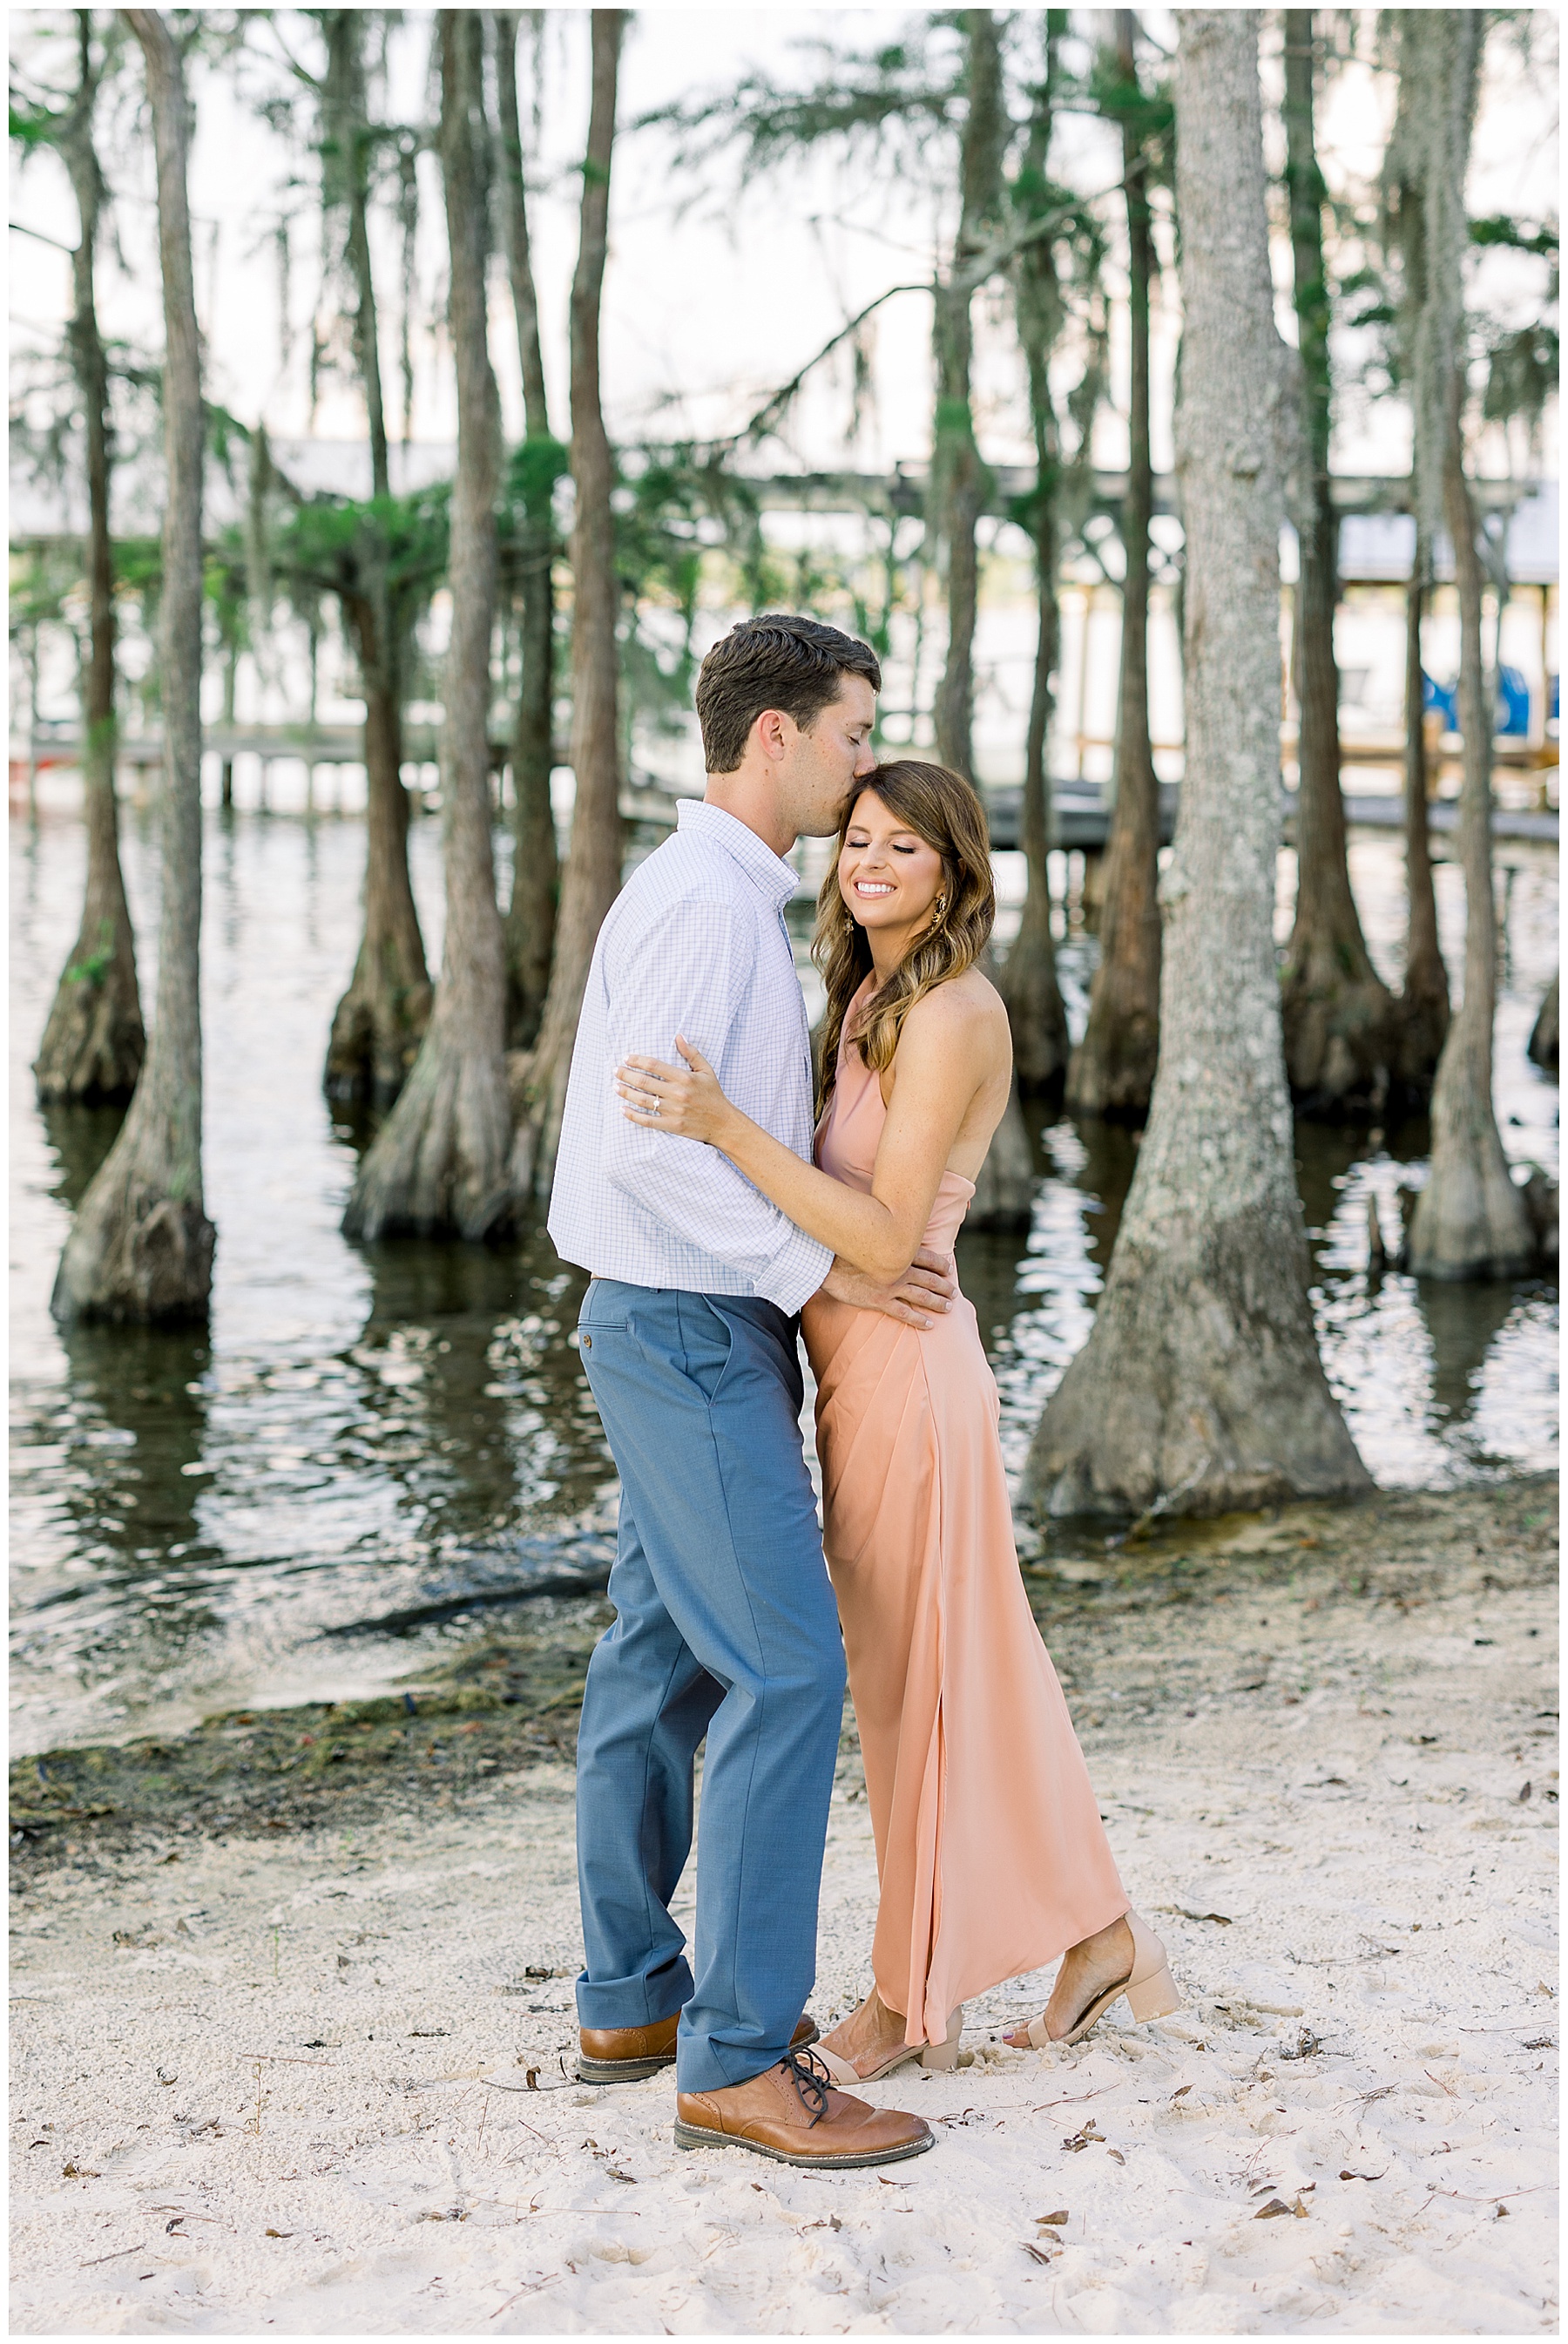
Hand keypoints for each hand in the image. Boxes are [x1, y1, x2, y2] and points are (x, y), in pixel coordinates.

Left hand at [616, 1036, 735, 1145]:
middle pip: (644, 1082)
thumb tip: (679, 1036)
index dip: (637, 1060)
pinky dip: (633, 1115)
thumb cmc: (713, 1095)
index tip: (626, 1058)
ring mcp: (674, 1111)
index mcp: (684, 1078)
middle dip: (626, 1075)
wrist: (723, 1123)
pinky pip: (647, 1121)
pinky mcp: (672, 1125)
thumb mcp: (706, 1070)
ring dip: (626, 1093)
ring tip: (615, 1086)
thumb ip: (691, 1053)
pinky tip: (623, 1109)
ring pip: (643, 1100)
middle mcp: (677, 1094)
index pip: (654, 1065)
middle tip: (615, 1070)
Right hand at [820, 1245, 956, 1329]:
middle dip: (944, 1285)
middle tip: (953, 1291)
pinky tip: (929, 1324)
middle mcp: (899, 1269)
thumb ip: (885, 1243)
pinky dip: (919, 1319)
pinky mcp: (880, 1301)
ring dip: (938, 1302)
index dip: (941, 1264)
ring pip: (922, 1296)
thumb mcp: (869, 1240)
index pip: (927, 1257)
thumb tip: (892, 1241)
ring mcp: (891, 1286)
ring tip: (948, 1307)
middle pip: (929, 1278)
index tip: (949, 1268)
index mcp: (898, 1252)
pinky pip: (905, 1313)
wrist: (826, 1263)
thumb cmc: (845, 1249)